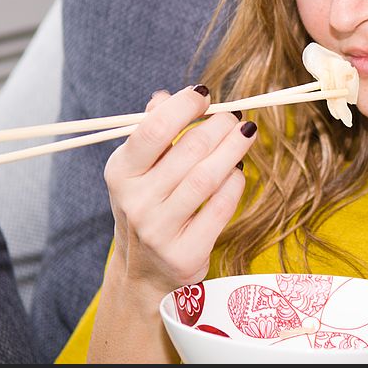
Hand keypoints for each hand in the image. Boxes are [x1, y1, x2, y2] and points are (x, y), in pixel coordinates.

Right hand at [103, 84, 255, 300]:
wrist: (144, 272)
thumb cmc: (148, 207)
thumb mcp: (139, 171)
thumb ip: (151, 132)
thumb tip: (165, 96)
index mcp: (120, 173)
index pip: (153, 129)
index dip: (184, 107)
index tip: (205, 94)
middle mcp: (136, 201)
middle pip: (188, 150)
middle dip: (218, 126)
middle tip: (234, 116)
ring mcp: (159, 230)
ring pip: (208, 177)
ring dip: (233, 149)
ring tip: (246, 132)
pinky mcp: (186, 253)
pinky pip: (221, 207)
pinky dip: (235, 184)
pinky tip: (238, 171)